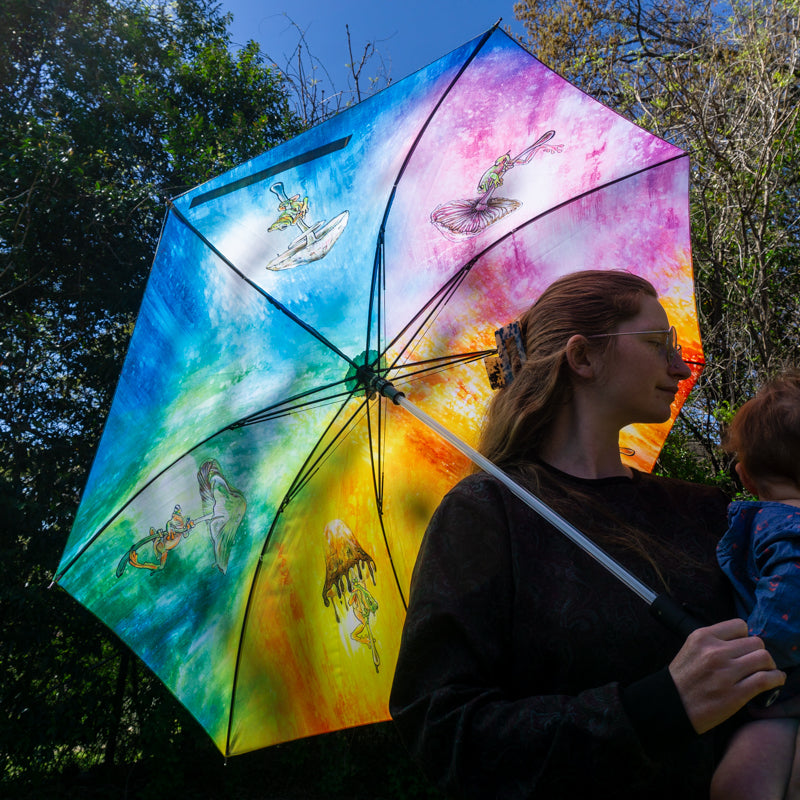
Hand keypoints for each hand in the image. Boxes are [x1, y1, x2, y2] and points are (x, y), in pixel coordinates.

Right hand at [668, 618, 785, 733]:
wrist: (672, 704)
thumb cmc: (683, 678)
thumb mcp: (692, 649)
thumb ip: (714, 642)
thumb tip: (743, 641)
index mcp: (703, 636)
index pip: (740, 625)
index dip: (745, 637)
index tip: (744, 648)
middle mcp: (715, 651)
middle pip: (756, 642)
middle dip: (759, 652)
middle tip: (756, 663)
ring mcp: (726, 672)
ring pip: (764, 658)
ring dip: (769, 665)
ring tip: (766, 672)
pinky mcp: (735, 693)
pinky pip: (766, 679)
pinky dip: (776, 679)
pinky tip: (775, 680)